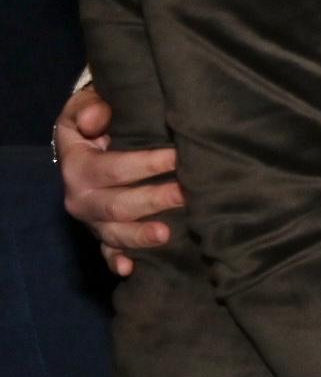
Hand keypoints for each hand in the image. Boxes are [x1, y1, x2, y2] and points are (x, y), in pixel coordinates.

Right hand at [56, 84, 180, 277]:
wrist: (88, 145)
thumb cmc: (96, 122)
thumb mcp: (85, 107)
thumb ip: (90, 107)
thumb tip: (97, 119)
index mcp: (78, 167)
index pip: (114, 167)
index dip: (146, 163)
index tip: (178, 157)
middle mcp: (82, 198)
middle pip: (117, 204)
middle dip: (153, 199)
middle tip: (186, 194)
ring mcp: (92, 221)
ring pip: (115, 233)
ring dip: (140, 235)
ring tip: (167, 234)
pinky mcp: (102, 234)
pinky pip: (107, 253)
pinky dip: (117, 262)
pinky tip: (130, 269)